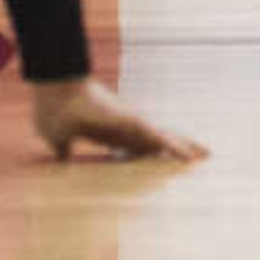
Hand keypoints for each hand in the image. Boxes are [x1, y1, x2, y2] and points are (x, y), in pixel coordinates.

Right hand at [28, 76, 207, 164]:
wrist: (55, 95)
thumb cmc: (54, 111)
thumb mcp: (58, 138)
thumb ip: (63, 150)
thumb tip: (61, 160)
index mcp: (108, 134)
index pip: (136, 147)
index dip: (150, 155)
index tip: (162, 164)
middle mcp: (124, 128)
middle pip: (157, 141)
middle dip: (175, 149)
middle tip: (198, 156)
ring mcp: (130, 124)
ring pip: (164, 138)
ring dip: (183, 147)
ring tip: (205, 154)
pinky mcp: (133, 122)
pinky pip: (159, 137)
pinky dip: (174, 147)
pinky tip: (188, 156)